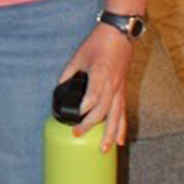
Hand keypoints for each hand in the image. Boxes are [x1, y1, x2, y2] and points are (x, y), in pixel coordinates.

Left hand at [57, 25, 133, 151]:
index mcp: (100, 74)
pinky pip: (123, 112)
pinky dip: (122, 127)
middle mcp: (112, 84)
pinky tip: (120, 140)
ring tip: (105, 149)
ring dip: (110, 133)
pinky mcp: (123, 90)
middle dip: (91, 125)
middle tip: (78, 135)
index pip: (93, 97)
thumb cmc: (98, 43)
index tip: (74, 117)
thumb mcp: (78, 56)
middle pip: (104, 111)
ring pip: (117, 116)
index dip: (83, 109)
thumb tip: (60, 89)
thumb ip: (68, 73)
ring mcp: (120, 89)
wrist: (120, 34)